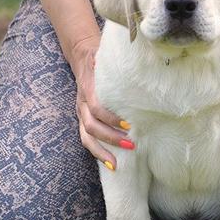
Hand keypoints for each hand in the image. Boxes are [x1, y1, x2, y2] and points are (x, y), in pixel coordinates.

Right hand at [71, 36, 134, 170]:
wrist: (82, 56)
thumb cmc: (100, 57)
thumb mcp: (105, 56)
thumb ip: (115, 62)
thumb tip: (138, 62)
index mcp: (88, 89)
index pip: (97, 108)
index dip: (111, 119)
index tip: (129, 126)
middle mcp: (82, 103)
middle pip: (91, 126)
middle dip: (110, 138)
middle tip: (131, 145)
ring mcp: (81, 113)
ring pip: (86, 137)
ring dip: (101, 152)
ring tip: (117, 164)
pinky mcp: (82, 119)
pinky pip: (86, 139)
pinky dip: (97, 153)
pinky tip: (111, 163)